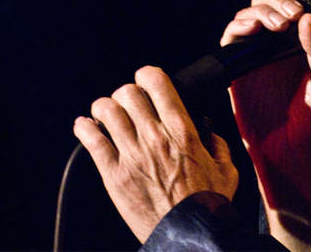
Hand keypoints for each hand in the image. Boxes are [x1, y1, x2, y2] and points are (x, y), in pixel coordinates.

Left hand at [74, 66, 238, 242]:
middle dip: (126, 92)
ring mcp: (131, 155)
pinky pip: (91, 141)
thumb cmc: (206, 205)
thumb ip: (216, 144)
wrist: (189, 235)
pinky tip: (85, 127)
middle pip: (128, 93)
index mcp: (182, 131)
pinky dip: (84, 129)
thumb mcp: (226, 169)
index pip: (157, 83)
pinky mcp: (114, 175)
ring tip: (106, 113)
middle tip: (128, 102)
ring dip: (104, 107)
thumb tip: (208, 132)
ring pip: (106, 111)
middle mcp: (154, 137)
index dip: (148, 75)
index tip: (146, 79)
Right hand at [221, 0, 310, 249]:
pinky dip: (239, 27)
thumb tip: (306, 19)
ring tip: (275, 26)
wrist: (289, 149)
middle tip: (290, 16)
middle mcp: (274, 41)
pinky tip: (252, 31)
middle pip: (265, 1)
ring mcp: (253, 52)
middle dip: (276, 0)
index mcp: (298, 39)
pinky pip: (231, 37)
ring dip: (261, 12)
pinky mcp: (235, 66)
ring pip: (248, 15)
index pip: (290, 2)